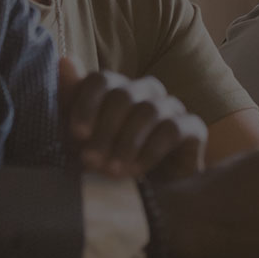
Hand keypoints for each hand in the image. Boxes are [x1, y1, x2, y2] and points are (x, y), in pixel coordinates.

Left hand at [59, 58, 205, 180]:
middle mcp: (146, 91)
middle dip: (104, 129)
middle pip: (124, 95)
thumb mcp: (80, 136)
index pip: (101, 80)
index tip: (76, 133)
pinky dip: (150, 151)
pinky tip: (136, 171)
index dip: (87, 104)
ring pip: (148, 111)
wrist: (146, 197)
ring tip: (112, 171)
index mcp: (117, 89)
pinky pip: (172, 130)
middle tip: (90, 161)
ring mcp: (171, 107)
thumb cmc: (108, 161)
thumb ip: (71, 99)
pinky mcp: (193, 127)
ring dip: (126, 143)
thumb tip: (65, 60)